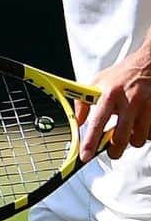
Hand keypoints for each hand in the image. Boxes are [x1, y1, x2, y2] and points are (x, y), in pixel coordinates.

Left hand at [75, 43, 150, 161]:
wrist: (146, 65)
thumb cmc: (120, 75)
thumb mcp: (97, 82)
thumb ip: (85, 102)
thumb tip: (77, 122)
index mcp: (108, 94)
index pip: (96, 122)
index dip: (90, 141)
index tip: (85, 155)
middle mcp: (126, 102)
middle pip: (120, 138)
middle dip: (114, 150)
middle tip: (111, 151)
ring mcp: (143, 108)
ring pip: (137, 139)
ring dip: (130, 141)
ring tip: (126, 134)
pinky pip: (149, 134)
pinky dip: (143, 135)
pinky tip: (138, 126)